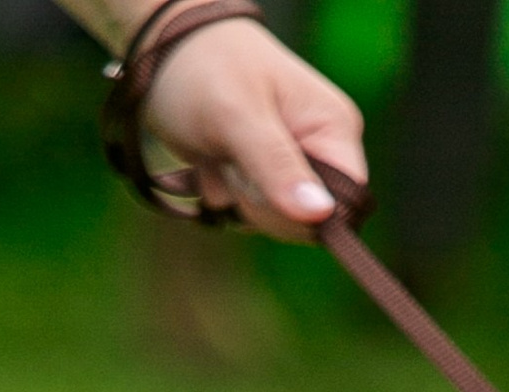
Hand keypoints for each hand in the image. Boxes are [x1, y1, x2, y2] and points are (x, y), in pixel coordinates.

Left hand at [144, 20, 366, 237]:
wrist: (165, 52)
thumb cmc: (203, 69)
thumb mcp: (236, 115)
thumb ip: (276, 165)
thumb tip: (321, 214)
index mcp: (334, 127)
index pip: (343, 204)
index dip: (302, 214)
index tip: (262, 184)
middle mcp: (321, 149)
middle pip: (306, 221)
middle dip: (261, 202)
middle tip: (233, 155)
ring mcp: (292, 166)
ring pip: (275, 222)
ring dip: (237, 198)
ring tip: (221, 151)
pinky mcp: (263, 178)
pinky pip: (251, 216)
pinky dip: (224, 197)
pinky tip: (213, 160)